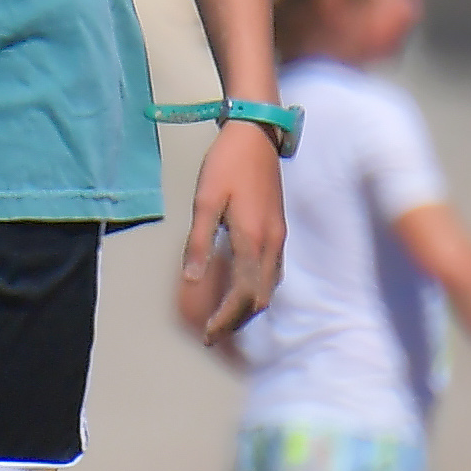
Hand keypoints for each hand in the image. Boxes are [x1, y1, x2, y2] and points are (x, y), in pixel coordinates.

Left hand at [183, 120, 283, 342]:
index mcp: (252, 239)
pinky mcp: (278, 229)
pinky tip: (244, 291)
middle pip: (259, 297)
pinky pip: (272, 272)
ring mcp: (278, 237)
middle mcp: (271, 244)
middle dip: (237, 320)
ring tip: (225, 319)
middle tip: (213, 335)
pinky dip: (258, 290)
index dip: (225, 319)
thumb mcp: (205, 201)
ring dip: (248, 308)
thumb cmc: (226, 164)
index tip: (208, 335)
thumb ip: (199, 242)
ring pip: (269, 287)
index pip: (242, 294)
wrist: (256, 135)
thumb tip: (191, 279)